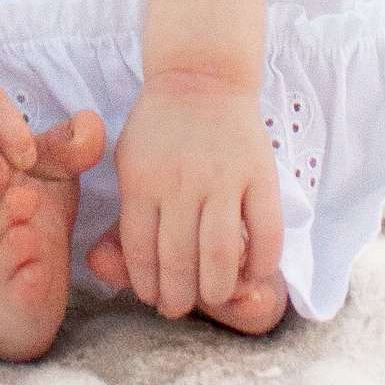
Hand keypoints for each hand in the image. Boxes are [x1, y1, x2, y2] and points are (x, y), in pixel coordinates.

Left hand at [87, 72, 281, 323]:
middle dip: (177, 296)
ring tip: (212, 298)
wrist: (201, 76)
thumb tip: (117, 265)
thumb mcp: (126, 160)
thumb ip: (127, 211)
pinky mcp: (259, 172)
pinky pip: (266, 228)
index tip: (153, 298)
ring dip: (216, 287)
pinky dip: (263, 259)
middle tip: (178, 308)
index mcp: (142, 181)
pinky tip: (254, 273)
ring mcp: (223, 178)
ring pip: (221, 252)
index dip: (146, 284)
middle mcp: (181, 182)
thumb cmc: (158, 127)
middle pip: (179, 259)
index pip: (140, 250)